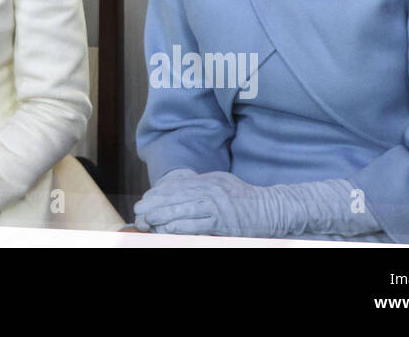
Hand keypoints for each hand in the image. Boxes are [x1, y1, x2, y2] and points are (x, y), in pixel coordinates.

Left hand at [134, 170, 285, 237]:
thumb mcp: (221, 184)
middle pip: (175, 197)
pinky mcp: (222, 221)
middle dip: (153, 205)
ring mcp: (216, 205)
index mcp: (207, 180)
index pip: (175, 186)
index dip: (157, 194)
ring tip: (146, 221)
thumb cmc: (244, 199)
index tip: (143, 201)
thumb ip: (201, 185)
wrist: (271, 209)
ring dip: (161, 216)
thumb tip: (176, 188)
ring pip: (182, 210)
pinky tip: (167, 228)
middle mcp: (209, 189)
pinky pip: (197, 224)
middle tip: (137, 213)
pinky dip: (180, 226)